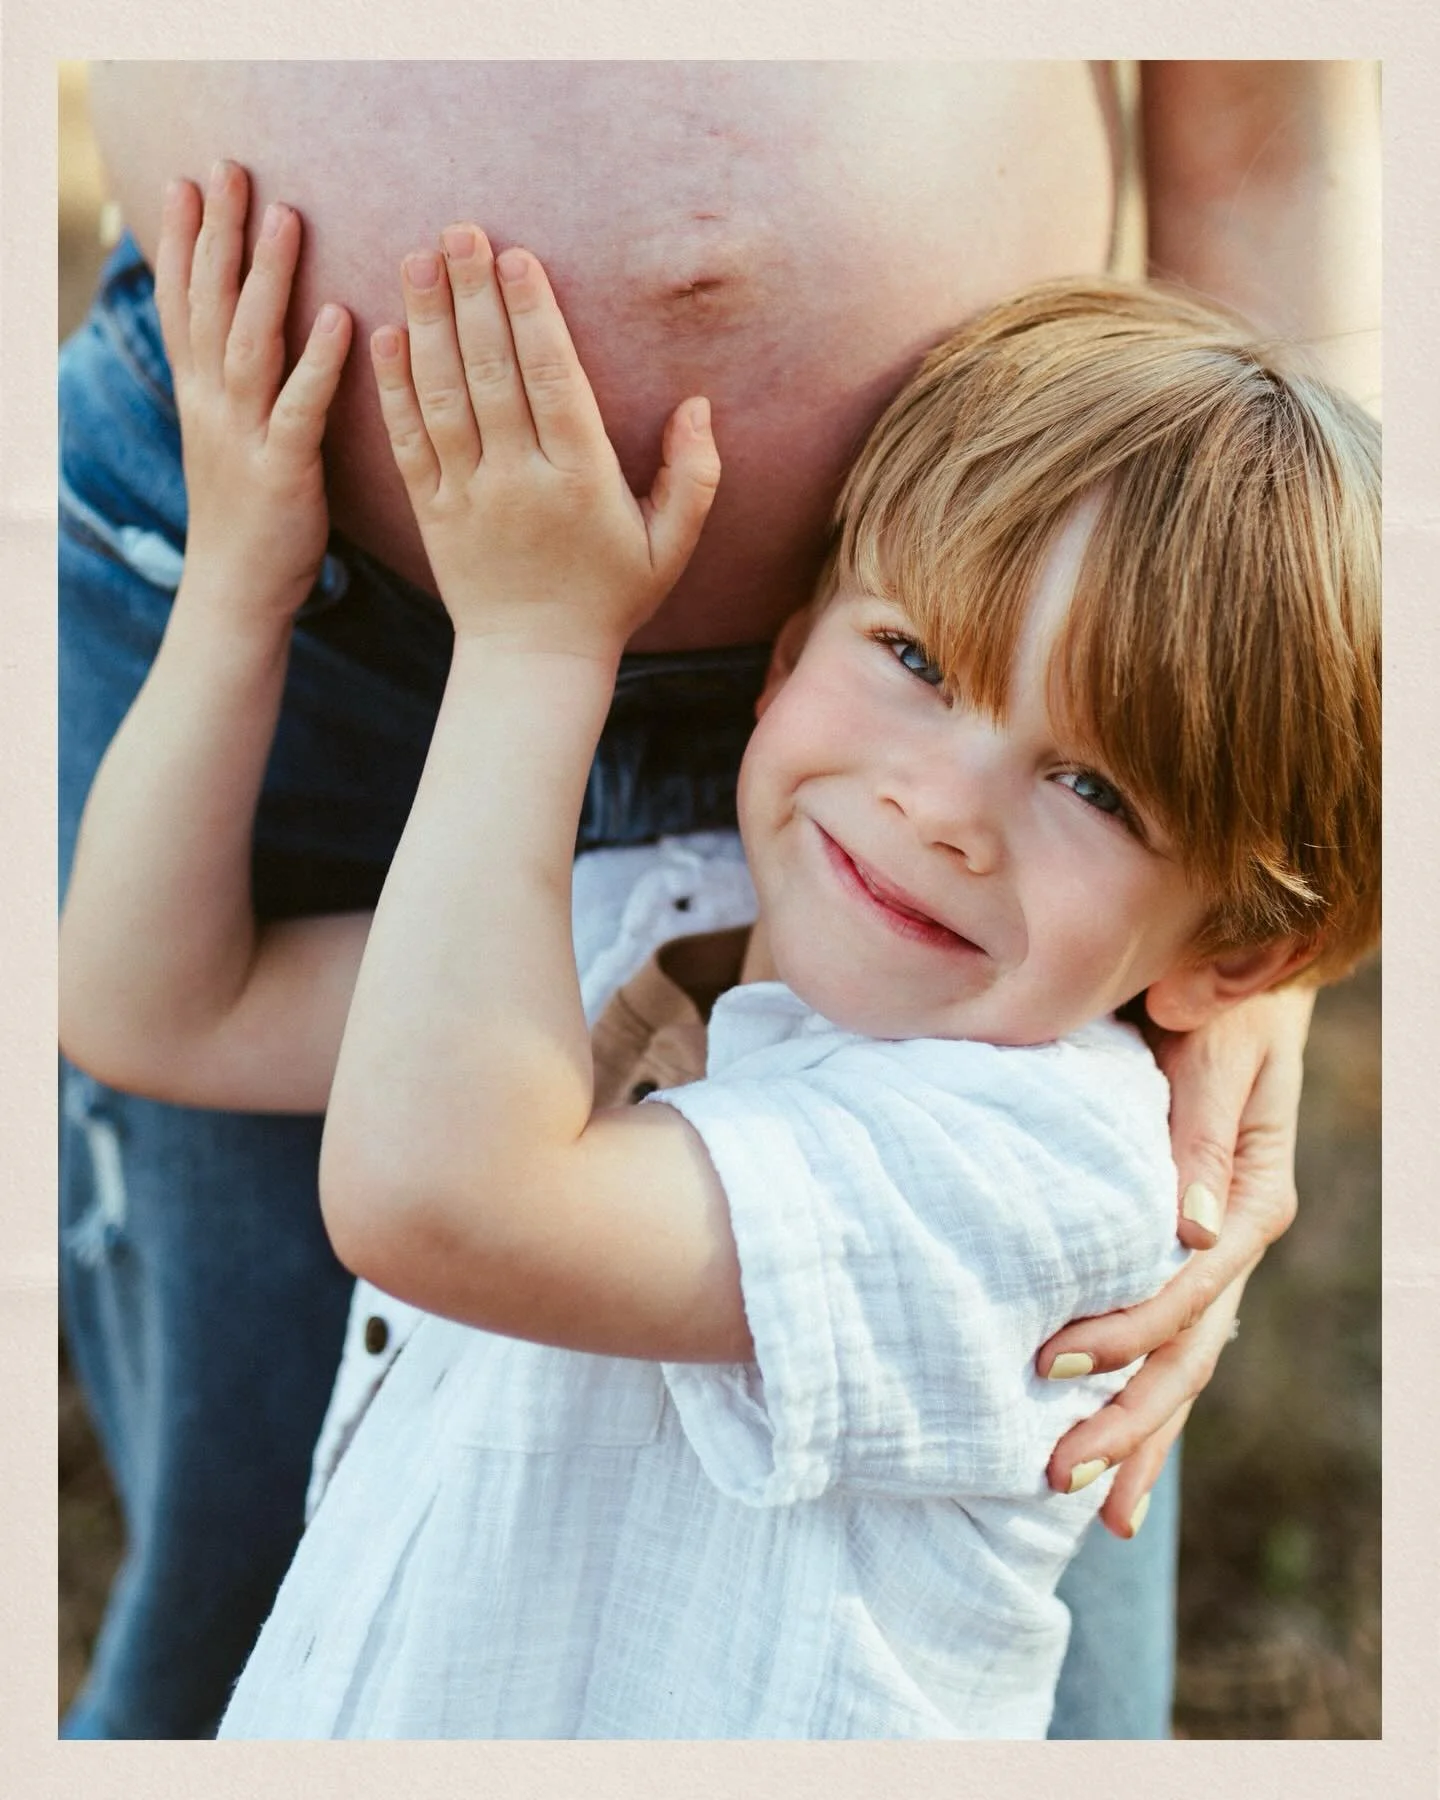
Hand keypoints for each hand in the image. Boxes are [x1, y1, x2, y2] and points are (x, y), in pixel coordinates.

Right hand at [154, 162, 351, 621]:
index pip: (183, 303)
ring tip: (287, 217)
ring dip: (267, 277)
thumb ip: (238, 387)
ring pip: (249, 341)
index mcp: (201, 396)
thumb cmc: (249, 517)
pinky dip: (316, 360)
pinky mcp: (283, 469)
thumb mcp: (231, 440)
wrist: (234, 594)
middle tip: (228, 166)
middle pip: (208, 304)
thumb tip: (250, 338)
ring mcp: (244, 435)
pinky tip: (337, 316)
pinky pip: (300, 406)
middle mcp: (213, 405)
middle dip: (217, 232)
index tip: (187, 179)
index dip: (181, 240)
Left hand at [370, 226, 720, 655]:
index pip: (553, 384)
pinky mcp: (431, 512)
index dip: (533, 318)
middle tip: (458, 231)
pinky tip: (386, 333)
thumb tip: (698, 406)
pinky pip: (409, 442)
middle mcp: (520, 483)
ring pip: (443, 398)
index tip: (518, 258)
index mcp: (581, 484)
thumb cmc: (610, 598)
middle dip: (474, 297)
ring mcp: (469, 497)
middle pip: (492, 375)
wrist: (534, 662)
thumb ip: (694, 477)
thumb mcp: (670, 548)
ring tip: (417, 259)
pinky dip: (394, 387)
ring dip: (428, 323)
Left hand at [1038, 984, 1312, 1536]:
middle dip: (1126, 1420)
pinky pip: (1171, 1330)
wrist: (1236, 974)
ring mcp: (1214, 1247)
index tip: (1049, 1360)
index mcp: (1252, 1195)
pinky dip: (1144, 1391)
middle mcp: (1237, 1235)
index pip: (1188, 1287)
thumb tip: (1191, 1230)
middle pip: (1188, 1350)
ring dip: (1139, 1430)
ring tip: (1085, 1501)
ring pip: (1186, 1359)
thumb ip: (1203, 1132)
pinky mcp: (1184, 1241)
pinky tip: (1114, 1450)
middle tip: (1054, 1475)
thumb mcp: (1218, 1046)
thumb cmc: (1220, 996)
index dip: (1124, 1329)